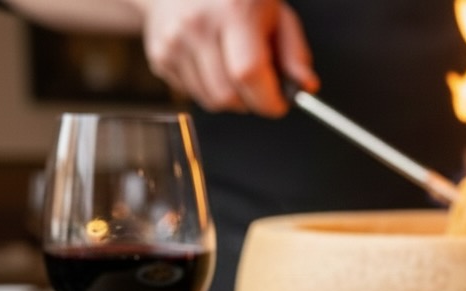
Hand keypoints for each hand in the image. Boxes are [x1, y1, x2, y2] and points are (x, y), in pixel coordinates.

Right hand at [135, 0, 317, 116]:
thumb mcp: (276, 13)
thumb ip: (294, 52)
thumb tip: (306, 85)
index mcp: (233, 12)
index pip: (249, 73)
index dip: (268, 99)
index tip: (280, 105)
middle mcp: (198, 25)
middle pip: (228, 95)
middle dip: (252, 102)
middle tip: (261, 87)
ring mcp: (173, 41)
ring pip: (210, 101)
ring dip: (232, 99)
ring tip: (236, 70)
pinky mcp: (159, 55)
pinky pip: (192, 94)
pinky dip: (209, 90)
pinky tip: (213, 65)